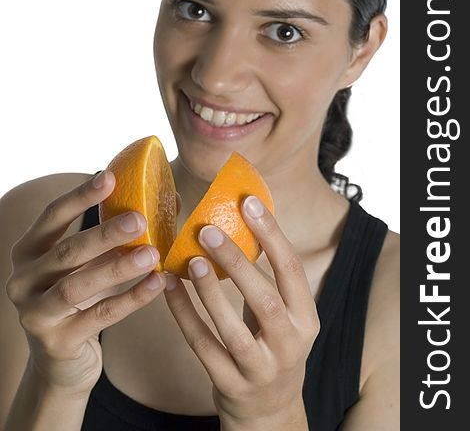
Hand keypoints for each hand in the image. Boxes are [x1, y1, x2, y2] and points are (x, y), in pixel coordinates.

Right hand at [6, 171, 166, 395]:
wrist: (62, 361)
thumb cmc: (81, 300)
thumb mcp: (90, 264)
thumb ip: (117, 236)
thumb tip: (170, 199)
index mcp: (28, 251)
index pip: (52, 216)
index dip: (80, 196)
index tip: (110, 177)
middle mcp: (22, 280)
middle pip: (66, 251)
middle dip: (104, 233)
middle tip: (140, 219)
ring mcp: (34, 314)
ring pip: (77, 286)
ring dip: (117, 267)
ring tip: (152, 254)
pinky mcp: (55, 342)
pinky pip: (98, 317)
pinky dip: (130, 299)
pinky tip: (157, 284)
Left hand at [163, 195, 318, 428]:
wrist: (270, 408)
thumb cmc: (273, 343)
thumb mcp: (284, 314)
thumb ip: (268, 278)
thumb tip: (239, 219)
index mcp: (306, 317)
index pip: (292, 269)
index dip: (271, 234)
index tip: (248, 203)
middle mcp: (289, 344)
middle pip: (264, 299)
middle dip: (235, 261)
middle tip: (206, 229)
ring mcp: (260, 368)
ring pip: (233, 329)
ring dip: (209, 292)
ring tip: (189, 258)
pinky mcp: (231, 384)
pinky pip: (203, 347)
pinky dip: (184, 316)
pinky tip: (169, 287)